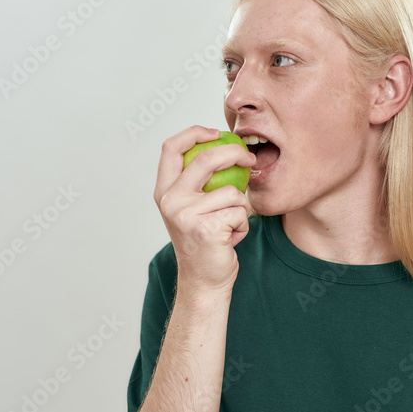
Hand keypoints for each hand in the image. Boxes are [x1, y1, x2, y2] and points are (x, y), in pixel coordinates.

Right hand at [154, 126, 256, 294]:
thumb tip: (222, 144)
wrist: (203, 280)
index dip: (194, 132)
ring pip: (231, 191)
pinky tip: (231, 237)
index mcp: (164, 191)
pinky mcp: (207, 228)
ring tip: (230, 224)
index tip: (216, 133)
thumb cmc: (203, 241)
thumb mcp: (191, 207)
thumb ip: (197, 181)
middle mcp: (170, 201)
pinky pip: (240, 212)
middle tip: (249, 159)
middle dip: (234, 153)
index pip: (171, 147)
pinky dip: (243, 224)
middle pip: (205, 159)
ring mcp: (186, 215)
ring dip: (241, 207)